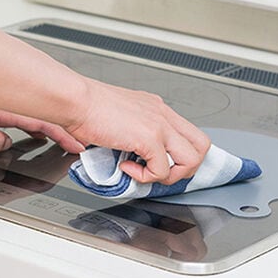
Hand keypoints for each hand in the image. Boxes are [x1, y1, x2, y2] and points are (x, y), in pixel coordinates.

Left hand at [0, 87, 84, 153]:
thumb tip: (7, 144)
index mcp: (6, 108)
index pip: (45, 122)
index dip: (63, 135)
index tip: (77, 143)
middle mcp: (6, 100)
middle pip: (45, 115)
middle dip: (63, 130)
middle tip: (76, 142)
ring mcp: (0, 98)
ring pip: (33, 113)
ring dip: (49, 126)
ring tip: (61, 139)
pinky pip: (20, 113)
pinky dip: (33, 123)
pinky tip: (33, 133)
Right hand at [66, 78, 210, 184]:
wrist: (76, 100)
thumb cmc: (88, 107)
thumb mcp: (122, 115)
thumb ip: (134, 131)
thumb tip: (134, 155)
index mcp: (158, 109)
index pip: (189, 134)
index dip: (181, 154)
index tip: (164, 164)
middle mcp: (163, 114)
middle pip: (201, 145)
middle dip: (186, 167)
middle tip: (161, 173)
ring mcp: (160, 125)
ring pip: (191, 159)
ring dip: (170, 175)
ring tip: (146, 173)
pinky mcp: (150, 137)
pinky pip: (161, 170)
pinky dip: (145, 177)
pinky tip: (126, 167)